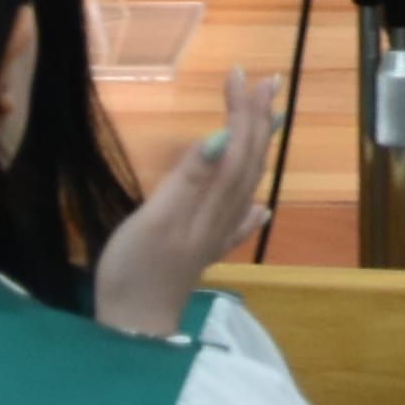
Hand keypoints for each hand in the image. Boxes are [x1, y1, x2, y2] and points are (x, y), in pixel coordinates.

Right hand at [91, 66, 287, 344]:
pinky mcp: (200, 255)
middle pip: (248, 162)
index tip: (242, 74)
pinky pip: (237, 225)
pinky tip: (261, 208)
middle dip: (258, 120)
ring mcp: (212, 238)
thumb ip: (190, 178)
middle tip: (268, 82)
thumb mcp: (156, 219)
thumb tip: (224, 137)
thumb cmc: (136, 270)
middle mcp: (220, 217)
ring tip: (271, 124)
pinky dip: (251, 210)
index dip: (242, 111)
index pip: (236, 147)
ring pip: (247, 186)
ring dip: (259, 150)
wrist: (133, 330)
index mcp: (211, 203)